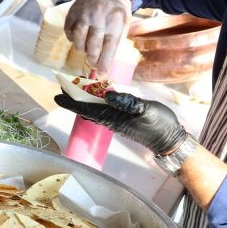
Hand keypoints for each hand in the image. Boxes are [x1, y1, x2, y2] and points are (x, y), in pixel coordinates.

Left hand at [54, 91, 187, 154]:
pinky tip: (97, 96)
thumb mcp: (145, 109)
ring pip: (94, 110)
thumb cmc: (158, 124)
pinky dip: (96, 102)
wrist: (169, 139)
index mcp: (113, 117)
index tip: (58, 96)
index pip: (86, 109)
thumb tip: (107, 95)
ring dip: (83, 101)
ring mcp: (116, 121)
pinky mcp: (122, 121)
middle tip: (63, 88)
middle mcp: (111, 120)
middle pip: (86, 109)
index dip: (71, 103)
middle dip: (74, 100)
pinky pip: (103, 111)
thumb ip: (127, 102)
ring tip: (76, 89)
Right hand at [64, 0, 130, 74]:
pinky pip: (68, 29)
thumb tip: (106, 65)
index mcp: (115, 20)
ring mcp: (84, 13)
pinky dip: (71, 38)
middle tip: (93, 64)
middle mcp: (99, 16)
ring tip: (84, 49)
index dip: (105, 61)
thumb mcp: (124, 23)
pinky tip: (77, 39)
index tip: (102, 73)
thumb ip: (116, 41)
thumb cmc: (116, 12)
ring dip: (80, 47)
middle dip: (92, 57)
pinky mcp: (73, 11)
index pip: (110, 44)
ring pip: (78, 36)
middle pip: (93, 42)